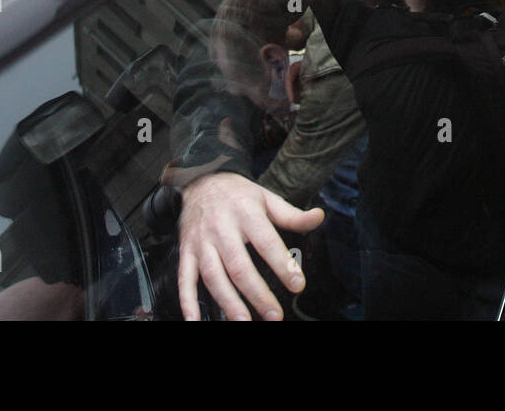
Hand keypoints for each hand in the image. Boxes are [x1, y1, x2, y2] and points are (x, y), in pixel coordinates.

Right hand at [177, 172, 324, 320]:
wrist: (200, 180)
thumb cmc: (239, 195)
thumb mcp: (267, 198)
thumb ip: (292, 214)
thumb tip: (320, 217)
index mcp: (246, 214)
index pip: (266, 242)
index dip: (282, 264)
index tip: (297, 285)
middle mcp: (222, 229)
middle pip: (239, 266)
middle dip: (257, 294)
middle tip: (274, 315)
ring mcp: (201, 242)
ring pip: (213, 276)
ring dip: (228, 303)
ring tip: (244, 323)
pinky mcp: (187, 252)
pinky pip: (184, 279)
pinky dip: (187, 301)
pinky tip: (194, 320)